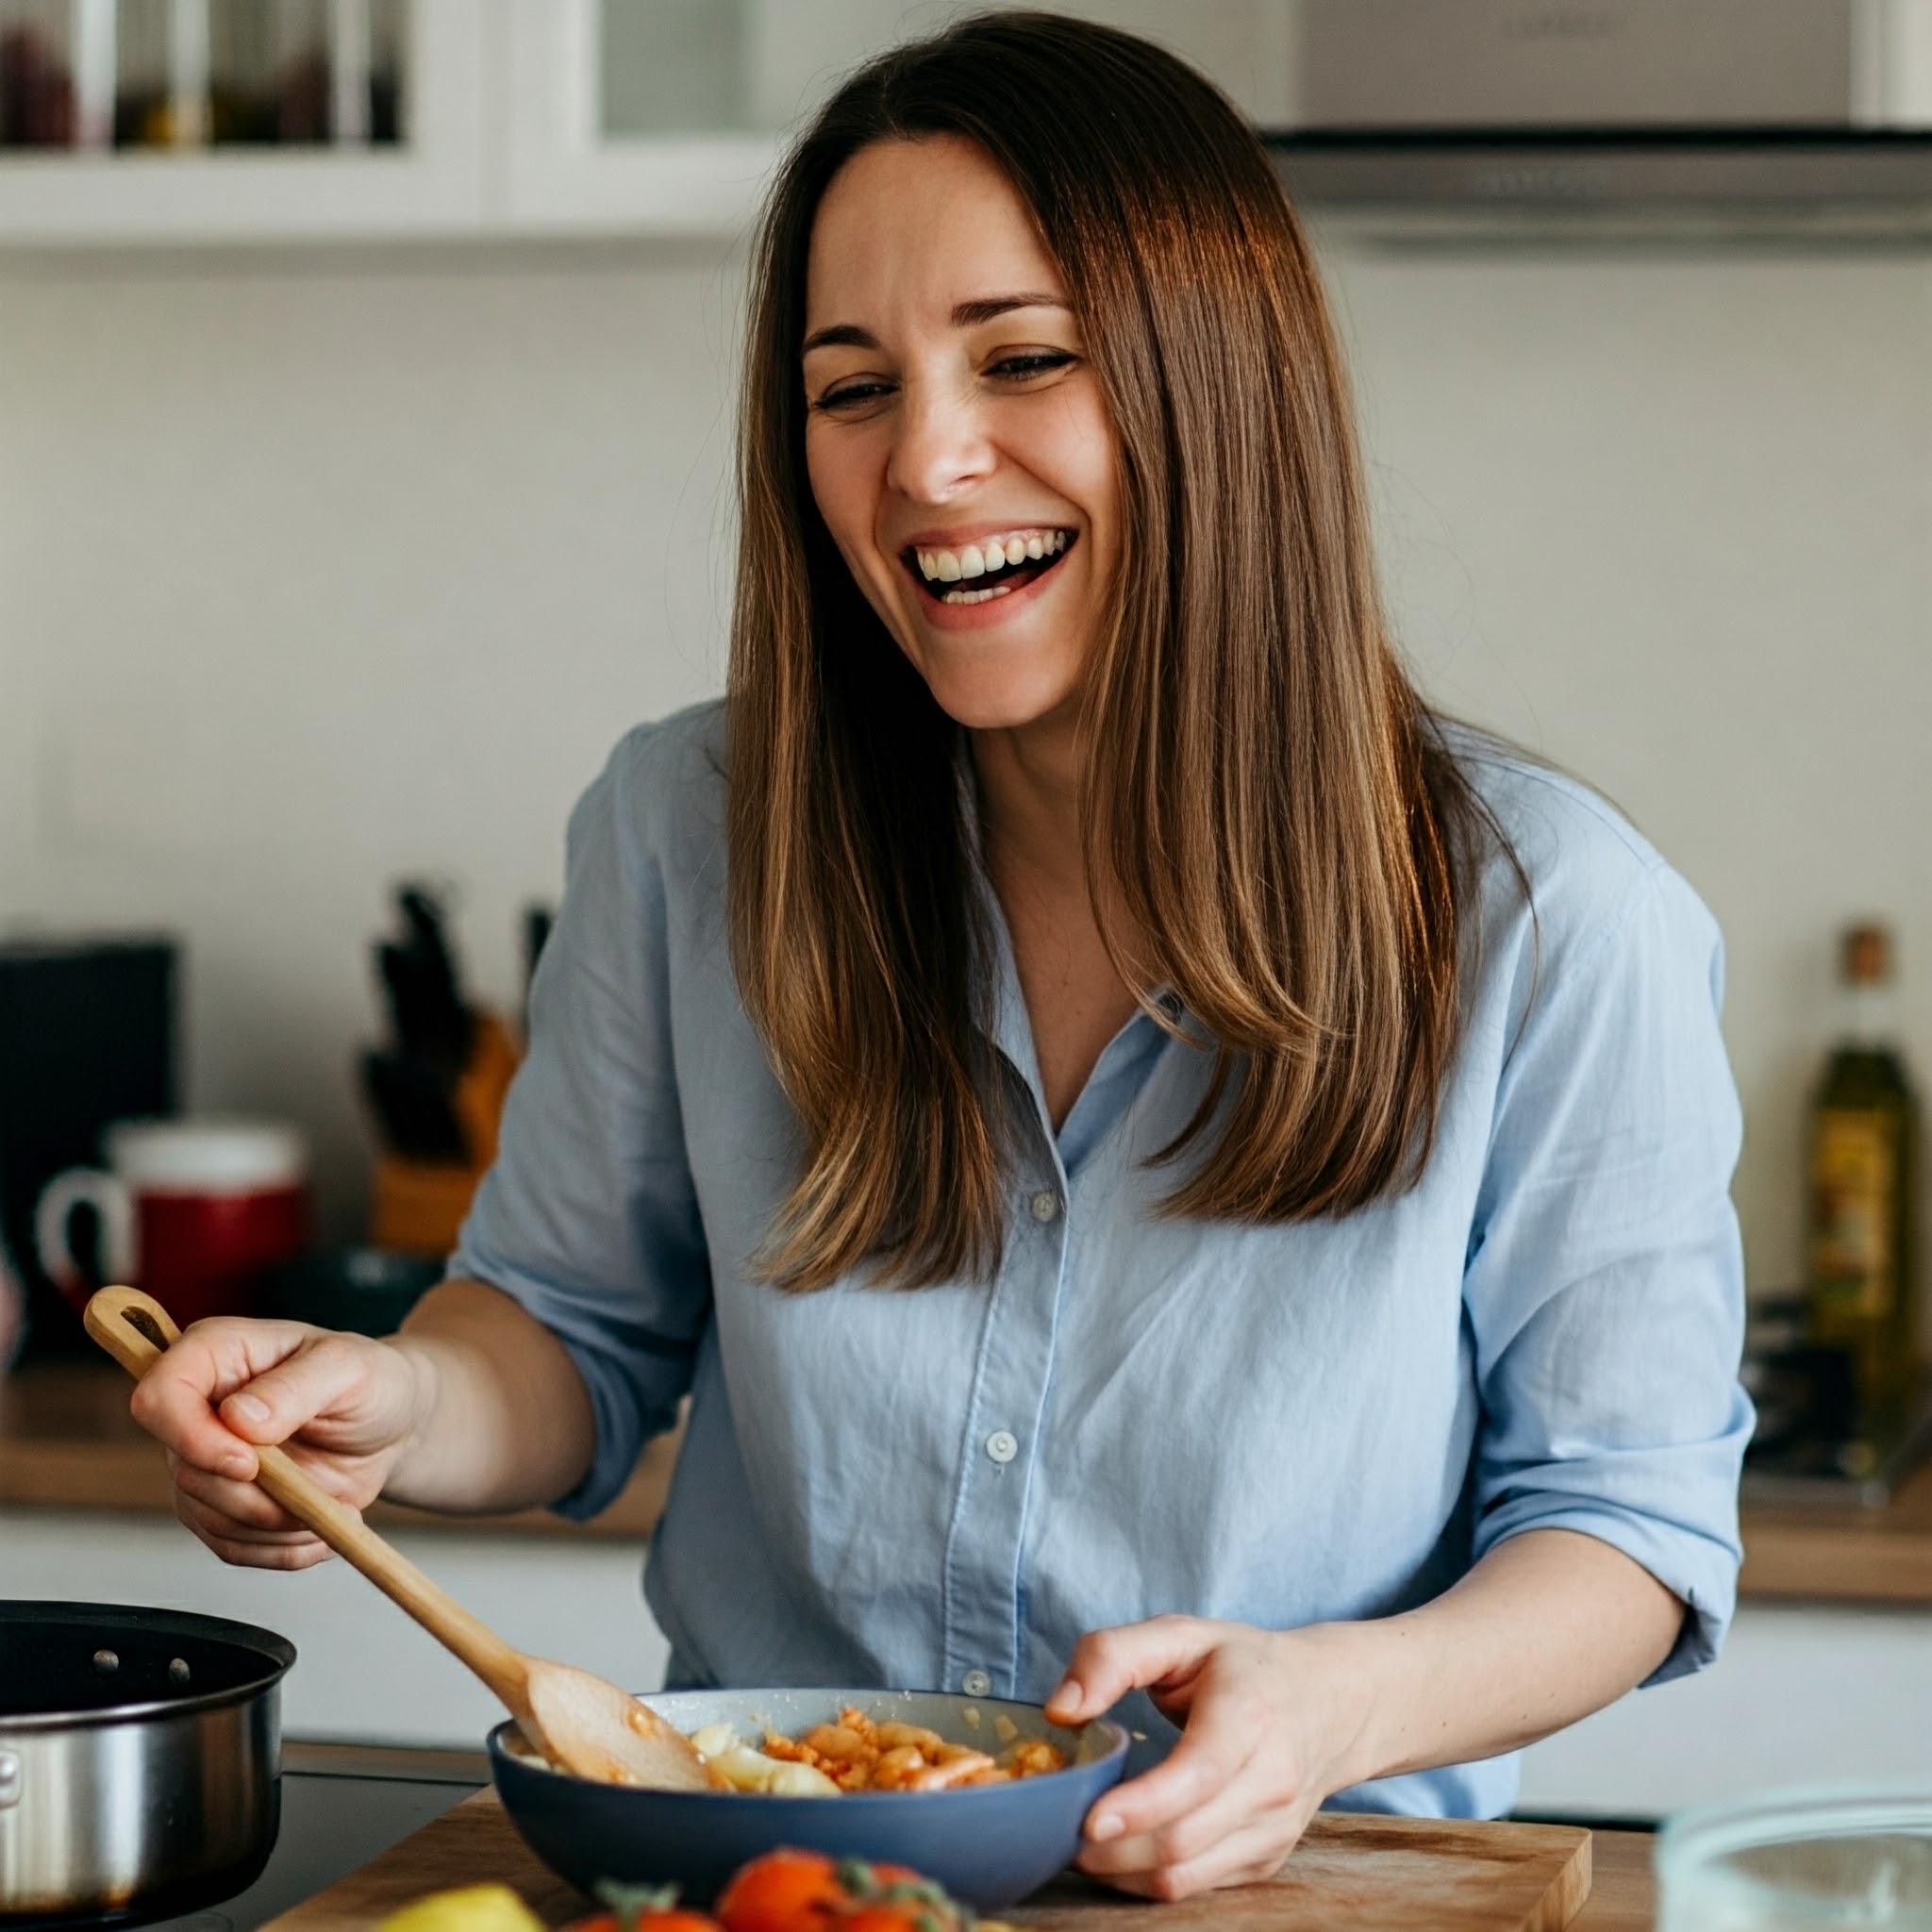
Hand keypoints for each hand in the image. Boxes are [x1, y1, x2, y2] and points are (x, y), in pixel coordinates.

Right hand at [128, 1317, 430, 1569]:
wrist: (391, 1425)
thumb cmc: (371, 1380)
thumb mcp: (350, 1369)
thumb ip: (295, 1388)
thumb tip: (238, 1419)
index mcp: (215, 1353)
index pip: (159, 1397)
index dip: (191, 1438)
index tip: (248, 1463)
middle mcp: (200, 1407)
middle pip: (185, 1470)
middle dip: (252, 1495)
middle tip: (315, 1492)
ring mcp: (206, 1459)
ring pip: (204, 1515)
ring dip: (273, 1526)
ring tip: (333, 1506)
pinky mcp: (223, 1503)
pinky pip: (230, 1545)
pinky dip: (280, 1549)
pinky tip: (323, 1527)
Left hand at [1045, 1614, 1371, 1900]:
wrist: (1328, 1702)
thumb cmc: (1241, 1665)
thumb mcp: (1179, 1634)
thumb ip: (1111, 1656)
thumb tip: (1060, 1710)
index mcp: (1249, 1714)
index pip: (1197, 1775)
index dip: (1140, 1807)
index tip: (1088, 1821)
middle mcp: (1271, 1779)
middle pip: (1184, 1839)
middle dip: (1113, 1849)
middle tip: (1060, 1834)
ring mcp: (1274, 1827)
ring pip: (1187, 1876)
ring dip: (1123, 1873)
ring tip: (1080, 1847)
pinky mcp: (1266, 1859)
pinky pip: (1198, 1887)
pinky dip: (1149, 1880)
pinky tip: (1121, 1852)